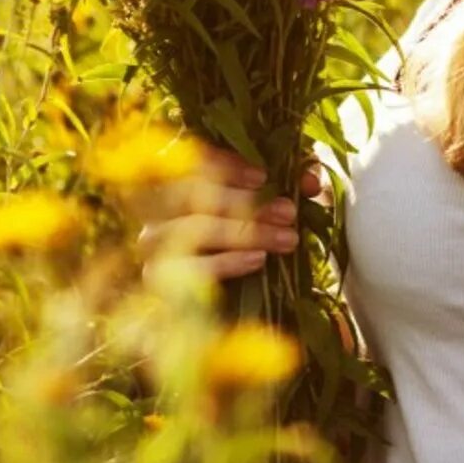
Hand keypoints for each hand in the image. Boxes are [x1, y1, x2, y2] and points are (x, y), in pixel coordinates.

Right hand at [123, 143, 330, 283]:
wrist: (204, 302)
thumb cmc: (235, 236)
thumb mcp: (259, 204)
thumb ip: (282, 185)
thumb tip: (312, 178)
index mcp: (174, 174)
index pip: (189, 160)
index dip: (225, 165)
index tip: (263, 176)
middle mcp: (154, 203)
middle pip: (194, 195)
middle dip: (246, 202)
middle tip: (288, 211)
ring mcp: (151, 241)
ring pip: (194, 230)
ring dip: (245, 232)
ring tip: (286, 239)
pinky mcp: (155, 279)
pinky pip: (189, 268)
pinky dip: (226, 262)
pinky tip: (258, 259)